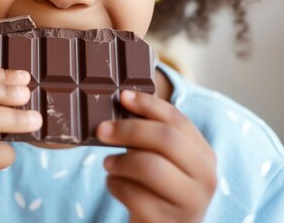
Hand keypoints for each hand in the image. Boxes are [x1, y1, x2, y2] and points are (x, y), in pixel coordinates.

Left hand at [98, 90, 216, 222]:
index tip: (122, 97)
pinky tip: (115, 185)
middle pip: (166, 139)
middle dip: (128, 130)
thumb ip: (152, 134)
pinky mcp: (167, 222)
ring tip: (108, 163)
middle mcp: (206, 178)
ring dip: (120, 161)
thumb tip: (124, 98)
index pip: (178, 120)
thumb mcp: (162, 159)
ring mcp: (190, 203)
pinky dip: (116, 185)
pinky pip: (134, 194)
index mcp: (204, 154)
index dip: (148, 105)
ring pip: (150, 166)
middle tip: (101, 130)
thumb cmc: (157, 188)